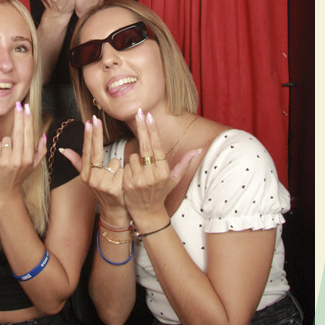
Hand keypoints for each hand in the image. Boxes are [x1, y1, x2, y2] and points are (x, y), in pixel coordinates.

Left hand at [0, 101, 46, 202]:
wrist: (4, 193)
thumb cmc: (18, 177)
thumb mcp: (32, 166)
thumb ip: (40, 151)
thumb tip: (43, 135)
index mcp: (29, 158)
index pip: (28, 134)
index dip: (27, 119)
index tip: (26, 107)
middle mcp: (19, 159)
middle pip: (19, 132)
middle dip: (19, 117)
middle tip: (18, 104)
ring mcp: (6, 161)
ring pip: (5, 139)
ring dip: (3, 142)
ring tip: (4, 155)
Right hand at [61, 116, 129, 228]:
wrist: (115, 212)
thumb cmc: (104, 192)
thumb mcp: (89, 178)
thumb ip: (77, 162)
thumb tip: (62, 149)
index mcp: (85, 175)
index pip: (86, 152)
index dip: (88, 136)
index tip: (89, 122)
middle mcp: (91, 180)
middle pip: (95, 152)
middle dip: (95, 134)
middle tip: (96, 119)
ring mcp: (102, 184)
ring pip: (115, 162)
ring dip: (119, 168)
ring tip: (117, 180)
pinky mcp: (114, 188)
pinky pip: (123, 170)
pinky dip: (125, 174)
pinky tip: (123, 184)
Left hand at [122, 110, 199, 228]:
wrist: (146, 213)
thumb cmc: (161, 192)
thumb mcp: (174, 179)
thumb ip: (184, 163)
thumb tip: (199, 150)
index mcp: (164, 171)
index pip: (157, 146)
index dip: (152, 130)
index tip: (149, 116)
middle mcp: (152, 175)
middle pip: (145, 146)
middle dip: (142, 128)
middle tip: (139, 111)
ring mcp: (138, 180)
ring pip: (133, 157)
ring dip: (136, 160)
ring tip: (141, 172)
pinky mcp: (127, 184)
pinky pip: (126, 166)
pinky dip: (129, 168)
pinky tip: (133, 177)